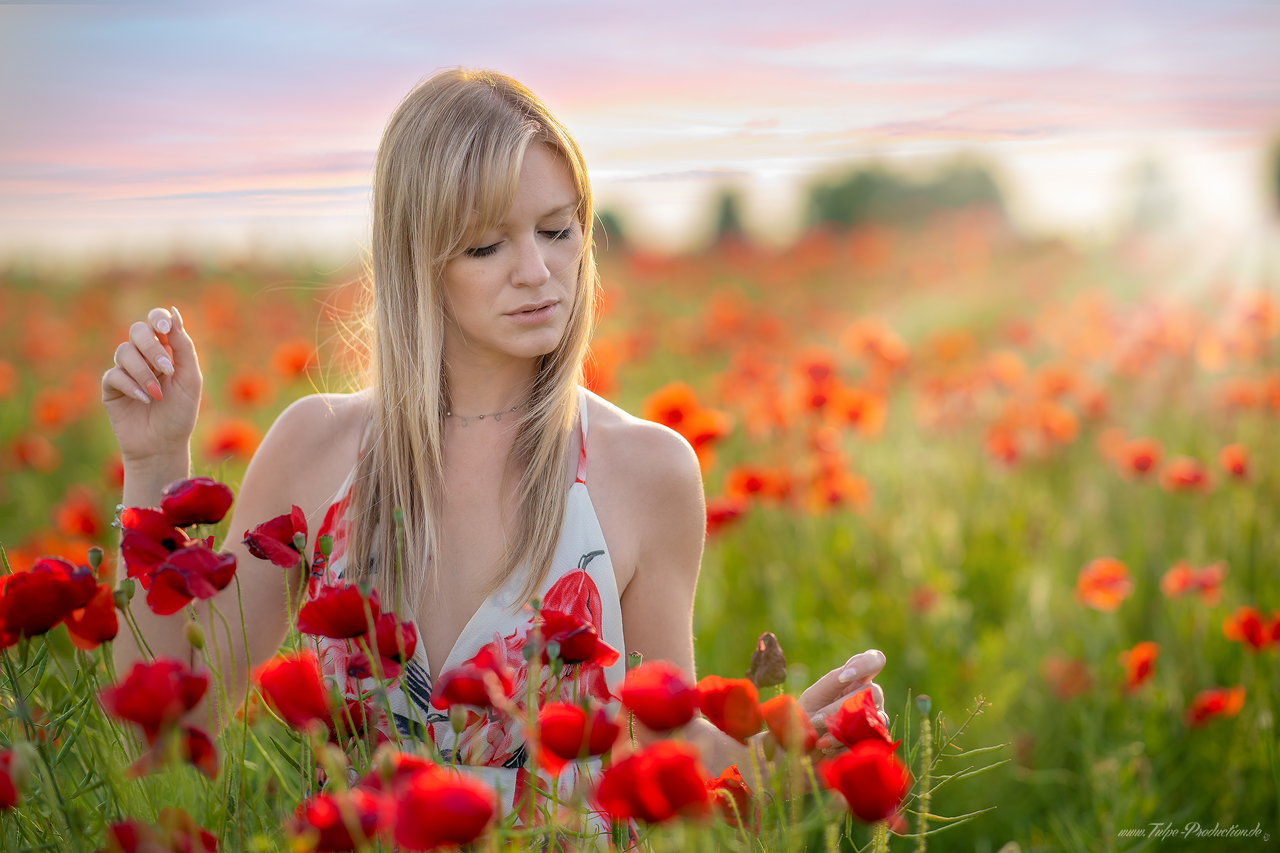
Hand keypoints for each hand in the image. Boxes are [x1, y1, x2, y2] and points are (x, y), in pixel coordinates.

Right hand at [101, 306, 202, 463]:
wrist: (163, 445)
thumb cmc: (180, 413)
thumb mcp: (189, 379)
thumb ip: (183, 347)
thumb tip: (174, 313)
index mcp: (166, 351)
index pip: (157, 322)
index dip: (158, 318)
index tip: (165, 328)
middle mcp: (144, 357)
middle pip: (137, 331)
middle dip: (152, 348)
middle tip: (167, 369)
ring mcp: (125, 370)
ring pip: (124, 352)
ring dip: (143, 372)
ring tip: (157, 394)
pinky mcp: (111, 387)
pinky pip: (113, 374)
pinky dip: (131, 385)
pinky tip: (145, 400)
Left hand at [798, 649, 886, 754]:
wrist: (802, 750)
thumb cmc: (807, 717)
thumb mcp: (813, 696)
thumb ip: (830, 684)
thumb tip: (845, 677)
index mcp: (855, 679)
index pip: (874, 660)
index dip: (864, 665)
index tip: (843, 677)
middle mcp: (870, 696)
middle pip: (874, 692)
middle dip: (840, 708)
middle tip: (816, 720)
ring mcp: (877, 719)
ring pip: (873, 719)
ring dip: (842, 731)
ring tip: (820, 741)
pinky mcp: (875, 742)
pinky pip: (868, 742)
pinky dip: (844, 746)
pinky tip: (827, 751)